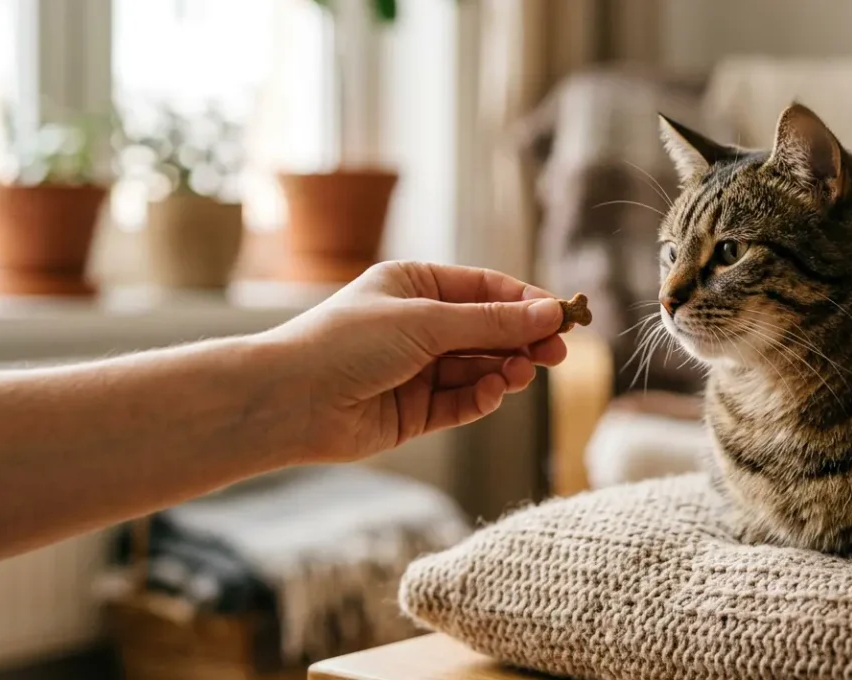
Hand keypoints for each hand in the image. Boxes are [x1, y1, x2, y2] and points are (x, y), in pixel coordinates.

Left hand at [264, 261, 568, 461]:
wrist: (290, 400)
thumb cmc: (347, 343)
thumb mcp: (425, 322)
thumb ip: (490, 323)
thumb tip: (548, 313)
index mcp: (415, 286)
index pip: (485, 290)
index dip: (525, 303)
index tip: (561, 317)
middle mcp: (418, 326)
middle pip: (488, 332)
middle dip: (522, 341)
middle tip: (557, 354)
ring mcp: (417, 370)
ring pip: (478, 369)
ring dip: (503, 371)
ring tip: (521, 374)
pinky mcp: (414, 412)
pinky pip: (460, 402)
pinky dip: (480, 398)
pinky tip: (492, 393)